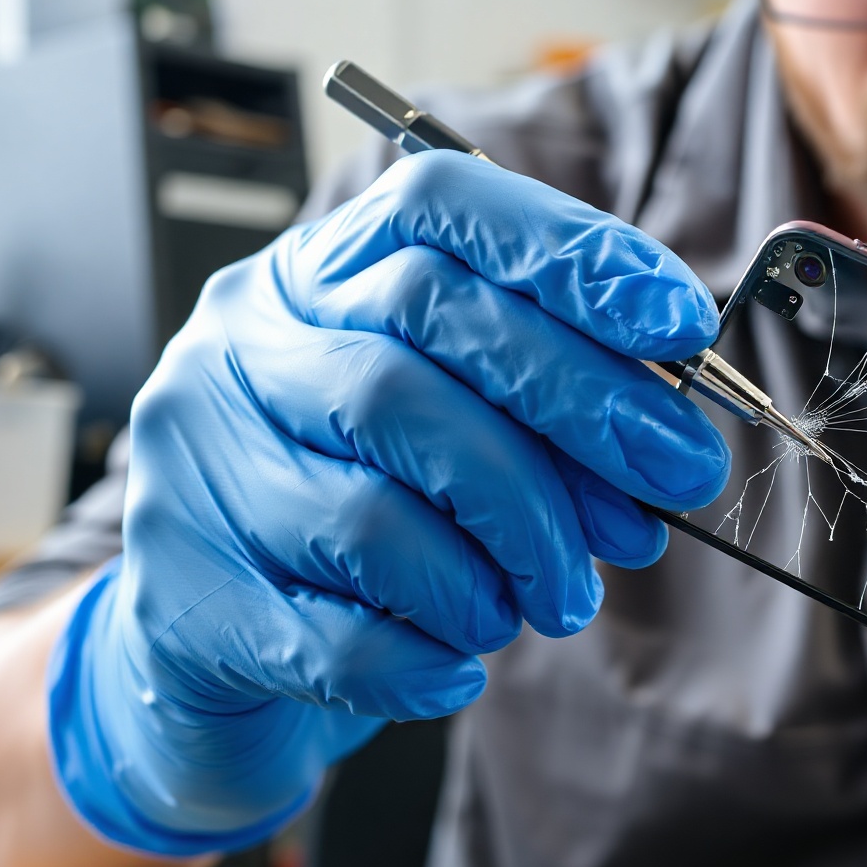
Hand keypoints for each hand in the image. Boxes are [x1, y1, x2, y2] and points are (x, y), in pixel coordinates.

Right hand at [49, 151, 729, 857]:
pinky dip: (429, 653)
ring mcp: (197, 464)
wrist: (206, 649)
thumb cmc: (364, 506)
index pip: (440, 205)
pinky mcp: (184, 596)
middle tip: (673, 480)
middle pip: (421, 334)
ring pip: (382, 499)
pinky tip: (465, 661)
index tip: (681, 325)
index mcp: (314, 271)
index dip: (571, 254)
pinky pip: (336, 632)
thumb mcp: (451, 416)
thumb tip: (666, 434)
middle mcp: (242, 342)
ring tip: (560, 597)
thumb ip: (547, 397)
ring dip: (511, 554)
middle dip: (576, 409)